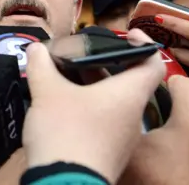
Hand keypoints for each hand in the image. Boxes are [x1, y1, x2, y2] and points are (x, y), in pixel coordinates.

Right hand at [23, 29, 165, 182]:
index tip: (125, 34)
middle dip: (104, 65)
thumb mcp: (47, 92)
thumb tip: (35, 49)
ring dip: (94, 88)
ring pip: (114, 104)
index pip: (153, 63)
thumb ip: (41, 65)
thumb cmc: (65, 133)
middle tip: (82, 56)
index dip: (143, 44)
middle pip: (129, 82)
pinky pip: (105, 123)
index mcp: (130, 94)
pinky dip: (90, 110)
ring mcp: (122, 139)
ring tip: (67, 79)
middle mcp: (133, 116)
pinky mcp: (108, 154)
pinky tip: (65, 108)